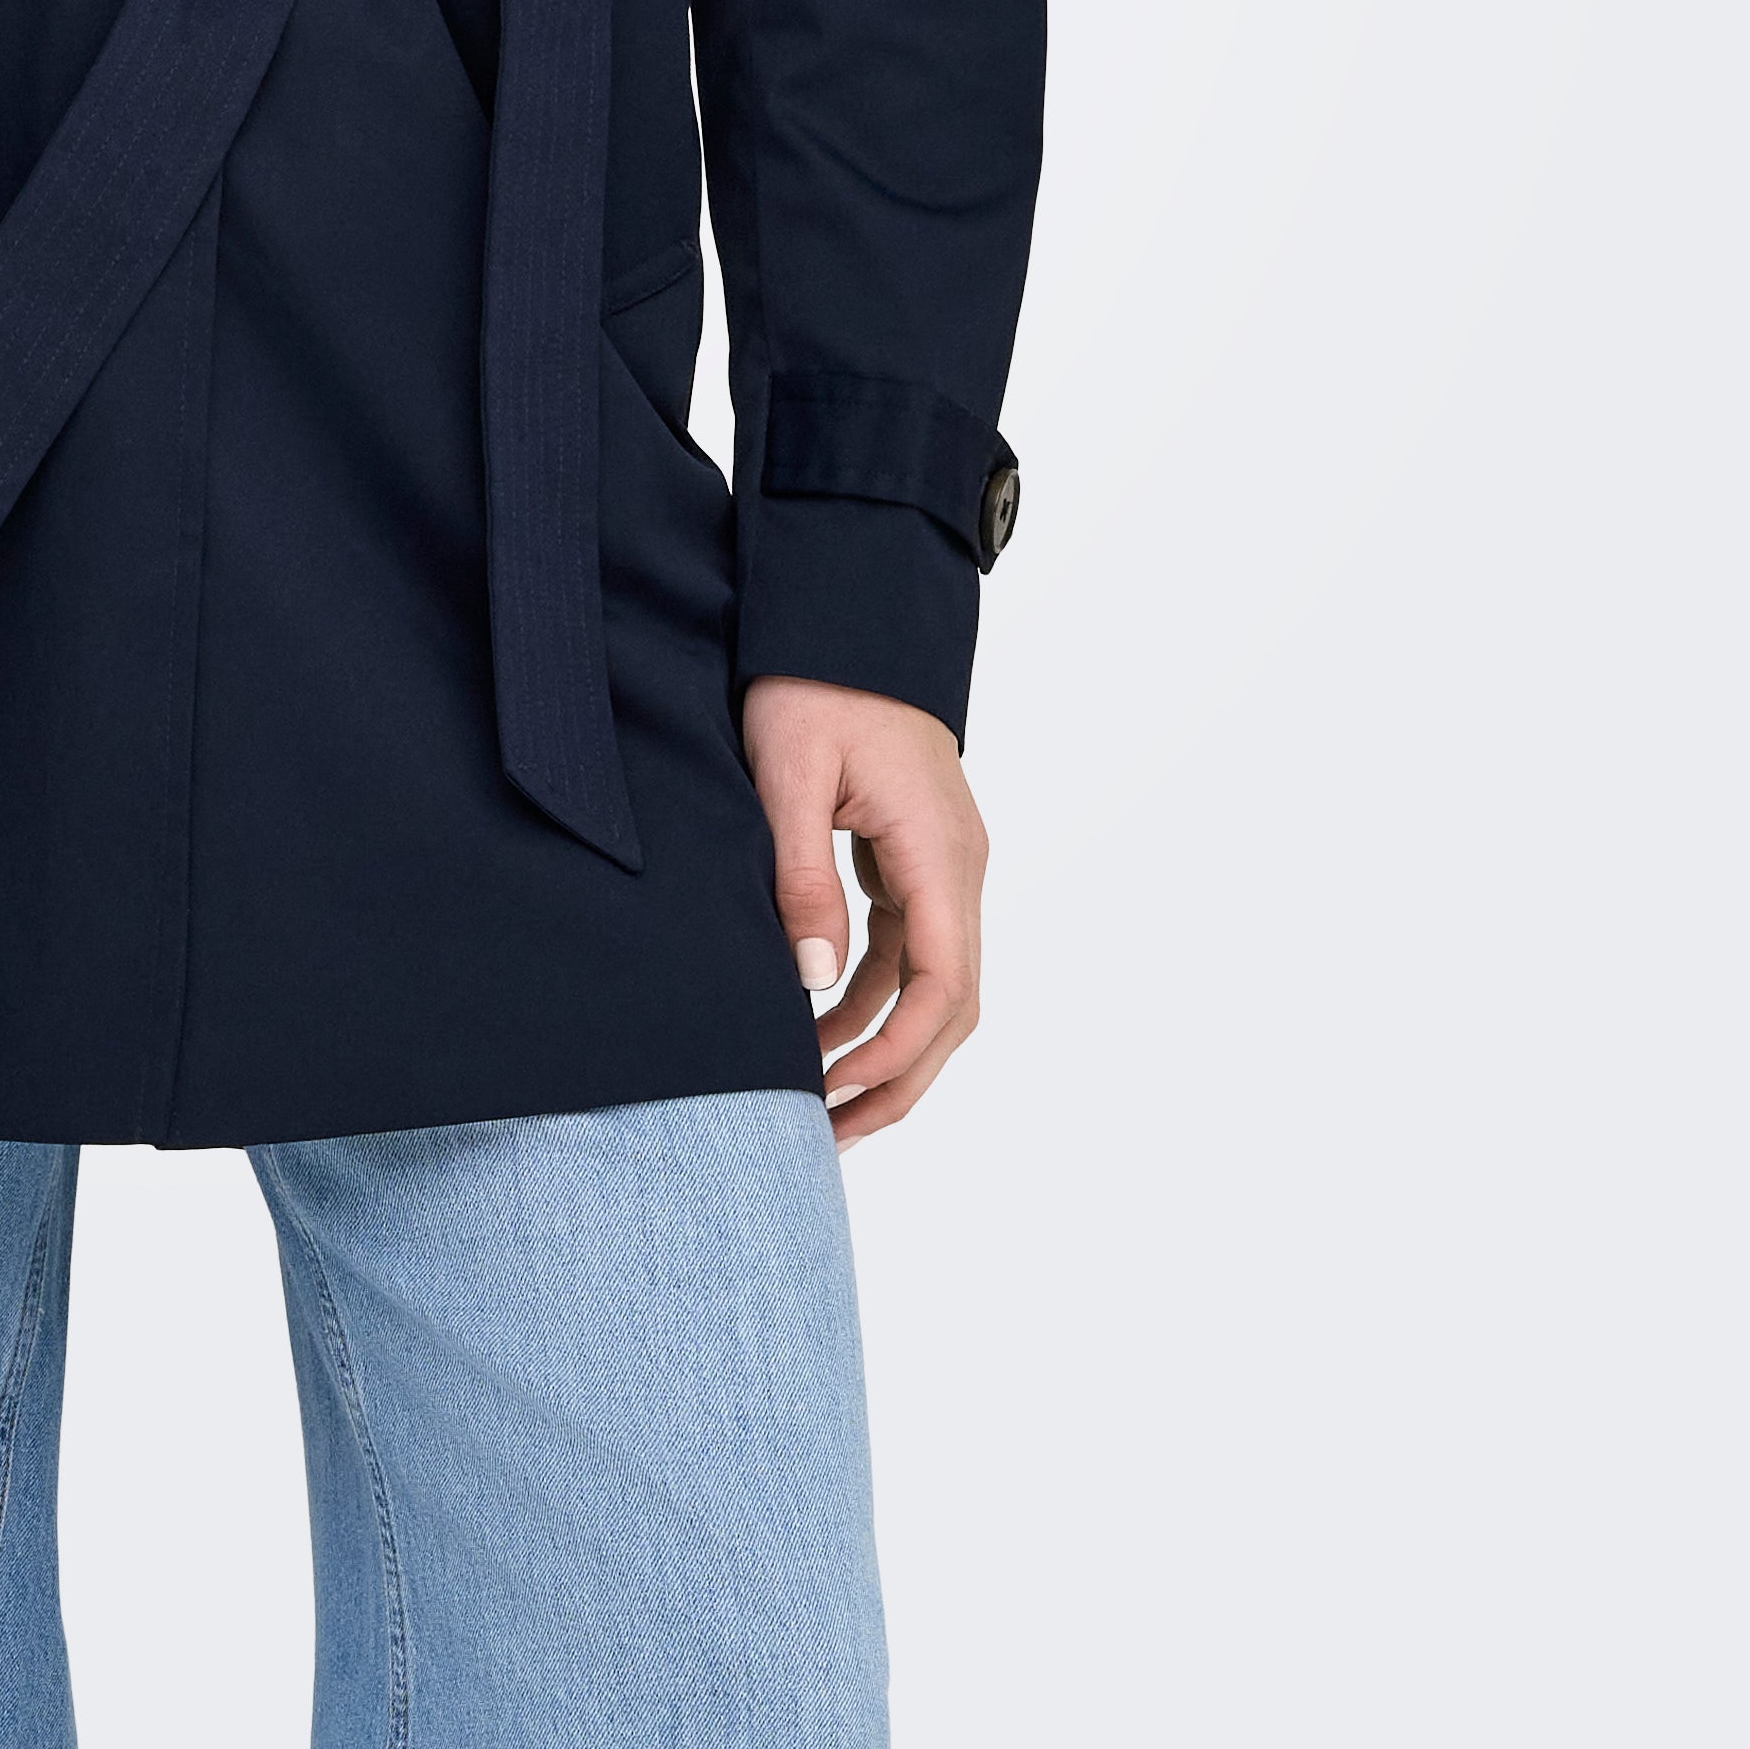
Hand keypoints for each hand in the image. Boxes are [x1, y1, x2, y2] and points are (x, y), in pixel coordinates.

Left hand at [739, 676, 987, 1148]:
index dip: (897, 1054)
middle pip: (951, 1004)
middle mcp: (958, 866)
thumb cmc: (812, 682)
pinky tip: (819, 1030)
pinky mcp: (915, 858)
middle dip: (899, 1077)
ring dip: (884, 1047)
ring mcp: (942, 864)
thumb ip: (802, 876)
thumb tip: (812, 982)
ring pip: (933, 985)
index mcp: (939, 851)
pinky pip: (908, 951)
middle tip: (830, 1137)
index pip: (943, 984)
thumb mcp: (791, 773)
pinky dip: (872, 999)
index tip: (838, 1095)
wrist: (844, 612)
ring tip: (818, 1104)